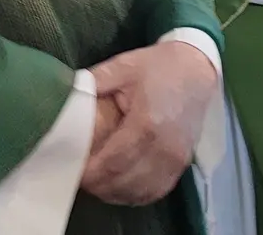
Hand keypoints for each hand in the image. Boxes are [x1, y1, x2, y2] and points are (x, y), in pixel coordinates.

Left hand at [81, 42, 217, 206]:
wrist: (197, 70)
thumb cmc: (159, 67)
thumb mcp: (123, 66)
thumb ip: (93, 82)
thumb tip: (64, 94)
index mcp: (146, 124)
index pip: (113, 161)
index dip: (90, 173)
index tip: (71, 172)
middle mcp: (163, 148)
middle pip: (124, 182)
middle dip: (98, 185)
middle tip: (77, 179)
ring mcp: (175, 160)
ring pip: (140, 192)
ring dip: (114, 193)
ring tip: (95, 183)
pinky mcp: (182, 165)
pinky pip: (156, 191)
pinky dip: (135, 195)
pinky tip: (119, 188)